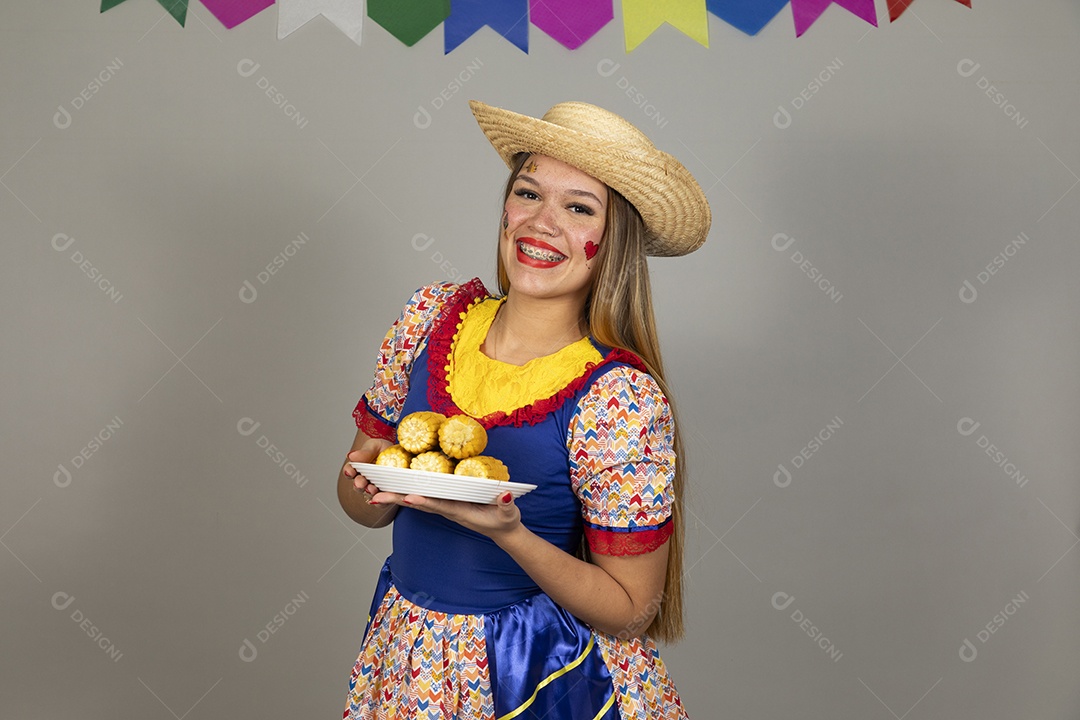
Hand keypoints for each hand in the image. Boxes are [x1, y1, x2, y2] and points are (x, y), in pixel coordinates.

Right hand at [342, 437, 391, 496]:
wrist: (403, 454)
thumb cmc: (384, 450)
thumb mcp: (375, 446)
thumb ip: (364, 452)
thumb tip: (350, 455)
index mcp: (359, 468)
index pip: (350, 471)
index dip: (349, 471)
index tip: (350, 471)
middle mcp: (365, 480)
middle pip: (358, 485)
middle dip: (359, 484)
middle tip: (360, 483)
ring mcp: (376, 489)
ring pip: (370, 495)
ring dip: (369, 493)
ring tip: (371, 489)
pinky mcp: (387, 496)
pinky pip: (383, 502)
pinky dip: (383, 501)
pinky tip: (384, 498)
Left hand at [369, 489, 522, 540]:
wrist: (502, 531)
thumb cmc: (505, 522)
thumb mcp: (508, 514)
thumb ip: (506, 505)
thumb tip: (504, 495)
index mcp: (460, 512)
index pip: (438, 505)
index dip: (423, 501)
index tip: (407, 498)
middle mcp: (448, 509)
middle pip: (418, 503)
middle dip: (397, 499)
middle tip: (375, 496)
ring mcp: (445, 506)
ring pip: (417, 500)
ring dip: (396, 497)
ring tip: (375, 492)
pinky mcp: (446, 503)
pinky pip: (424, 496)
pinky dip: (407, 493)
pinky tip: (393, 489)